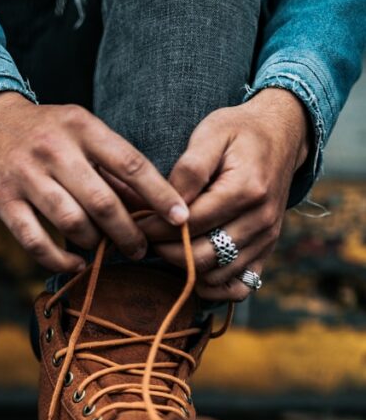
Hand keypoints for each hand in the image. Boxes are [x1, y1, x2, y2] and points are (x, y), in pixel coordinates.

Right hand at [0, 92, 188, 273]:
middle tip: (140, 249)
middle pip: (103, 201)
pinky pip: (36, 241)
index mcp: (81, 127)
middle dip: (128, 232)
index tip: (181, 218)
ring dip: (94, 244)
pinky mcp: (3, 201)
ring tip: (104, 251)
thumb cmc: (43, 133)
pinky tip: (76, 263)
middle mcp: (54, 149)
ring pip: (71, 222)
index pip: (130, 163)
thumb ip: (111, 169)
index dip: (159, 194)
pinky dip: (60, 258)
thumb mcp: (79, 135)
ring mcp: (26, 176)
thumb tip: (152, 206)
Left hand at [140, 89, 309, 300]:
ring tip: (168, 247)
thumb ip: (189, 170)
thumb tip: (170, 205)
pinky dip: (214, 286)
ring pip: (216, 275)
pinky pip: (239, 287)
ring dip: (186, 269)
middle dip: (166, 251)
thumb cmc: (240, 132)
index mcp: (246, 190)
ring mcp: (266, 239)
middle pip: (202, 256)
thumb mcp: (212, 133)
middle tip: (148, 239)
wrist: (282, 135)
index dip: (158, 228)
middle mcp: (261, 220)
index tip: (137, 223)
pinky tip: (195, 270)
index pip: (191, 224)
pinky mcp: (266, 251)